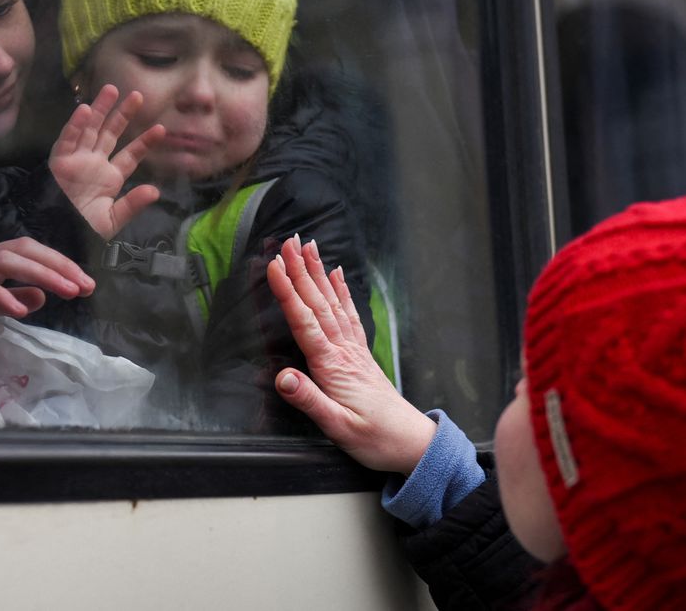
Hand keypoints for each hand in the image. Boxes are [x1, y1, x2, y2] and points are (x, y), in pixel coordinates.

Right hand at [0, 237, 93, 326]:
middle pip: (24, 249)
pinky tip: (21, 310)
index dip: (62, 263)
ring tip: (65, 291)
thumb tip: (43, 297)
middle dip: (57, 265)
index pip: (34, 251)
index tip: (87, 283)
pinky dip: (0, 294)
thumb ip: (15, 296)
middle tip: (83, 286)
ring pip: (4, 260)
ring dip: (39, 273)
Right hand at [49, 84, 164, 239]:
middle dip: (123, 114)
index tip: (161, 129)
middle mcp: (94, 164)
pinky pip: (67, 139)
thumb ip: (132, 205)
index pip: (130, 155)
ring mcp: (77, 160)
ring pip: (89, 129)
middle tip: (137, 95)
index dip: (144, 142)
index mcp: (109, 178)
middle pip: (110, 133)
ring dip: (99, 109)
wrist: (58, 236)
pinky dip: (75, 125)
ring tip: (112, 89)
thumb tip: (155, 191)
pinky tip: (85, 109)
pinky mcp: (59, 161)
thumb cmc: (83, 230)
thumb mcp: (112, 220)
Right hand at [267, 235, 435, 472]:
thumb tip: (283, 378)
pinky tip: (336, 275)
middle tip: (289, 241)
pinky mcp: (360, 355)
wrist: (411, 444)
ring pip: (333, 303)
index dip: (288, 292)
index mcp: (333, 367)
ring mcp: (353, 350)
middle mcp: (344, 351)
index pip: (305, 322)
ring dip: (319, 273)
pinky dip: (341, 291)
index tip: (274, 265)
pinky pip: (348, 315)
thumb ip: (309, 400)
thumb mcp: (337, 427)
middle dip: (301, 270)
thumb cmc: (375, 439)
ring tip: (308, 247)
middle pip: (318, 303)